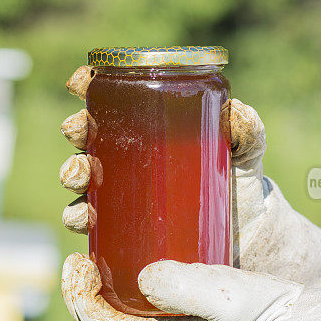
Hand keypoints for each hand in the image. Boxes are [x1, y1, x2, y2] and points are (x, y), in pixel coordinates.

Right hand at [59, 73, 320, 282]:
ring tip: (78, 177)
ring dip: (73, 174)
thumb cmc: (237, 183)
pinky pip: (90, 225)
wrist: (244, 238)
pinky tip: (81, 221)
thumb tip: (238, 114)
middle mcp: (127, 160)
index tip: (78, 82)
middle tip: (77, 132)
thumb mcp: (244, 154)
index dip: (89, 85)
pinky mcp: (122, 232)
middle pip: (89, 137)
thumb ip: (247, 133)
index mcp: (148, 129)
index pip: (111, 101)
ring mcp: (121, 196)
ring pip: (84, 180)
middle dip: (76, 130)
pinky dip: (76, 220)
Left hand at [61, 253, 301, 320]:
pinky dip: (118, 294)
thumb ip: (187, 288)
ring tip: (91, 260)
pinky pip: (135, 316)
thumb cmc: (264, 312)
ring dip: (97, 294)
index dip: (81, 299)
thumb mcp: (230, 297)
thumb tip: (143, 278)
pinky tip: (123, 268)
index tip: (77, 263)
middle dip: (82, 295)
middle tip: (77, 258)